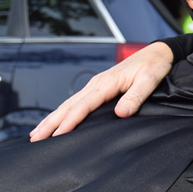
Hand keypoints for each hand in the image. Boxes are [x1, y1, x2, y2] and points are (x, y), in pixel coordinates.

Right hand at [29, 42, 173, 140]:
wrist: (157, 52)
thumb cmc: (154, 66)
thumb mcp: (149, 81)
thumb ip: (135, 97)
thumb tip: (121, 113)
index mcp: (106, 83)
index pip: (84, 105)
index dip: (70, 122)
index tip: (57, 136)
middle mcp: (97, 83)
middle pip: (69, 105)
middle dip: (51, 122)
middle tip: (35, 139)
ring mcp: (96, 84)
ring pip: (69, 103)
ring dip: (53, 118)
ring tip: (37, 133)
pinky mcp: (100, 86)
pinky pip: (77, 101)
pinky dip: (64, 111)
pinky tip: (58, 120)